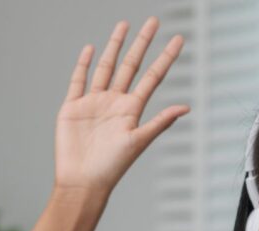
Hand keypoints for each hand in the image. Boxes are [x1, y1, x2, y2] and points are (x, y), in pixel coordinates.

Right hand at [54, 17, 189, 202]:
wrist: (82, 181)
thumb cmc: (111, 168)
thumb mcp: (138, 142)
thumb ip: (159, 122)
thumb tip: (185, 107)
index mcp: (132, 110)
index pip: (152, 77)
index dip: (165, 57)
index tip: (178, 39)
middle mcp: (114, 103)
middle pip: (130, 66)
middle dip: (141, 43)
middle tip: (153, 21)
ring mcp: (93, 103)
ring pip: (106, 68)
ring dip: (114, 47)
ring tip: (123, 26)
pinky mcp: (73, 107)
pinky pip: (79, 81)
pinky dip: (84, 65)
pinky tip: (90, 50)